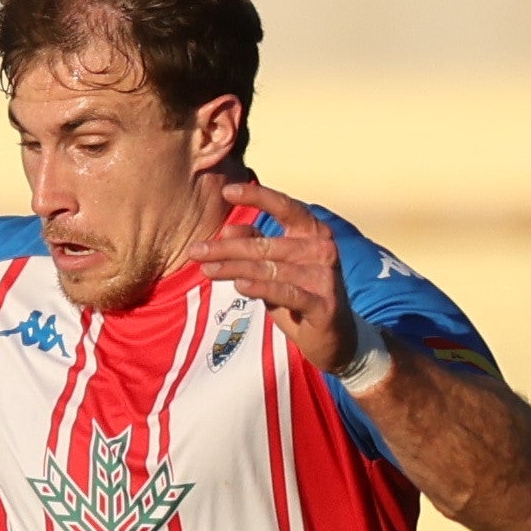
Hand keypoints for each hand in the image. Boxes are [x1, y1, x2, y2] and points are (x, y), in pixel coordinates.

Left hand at [189, 180, 358, 376]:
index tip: (226, 191)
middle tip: (195, 251)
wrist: (335, 339)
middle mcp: (322, 249)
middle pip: (266, 244)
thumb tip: (227, 229)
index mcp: (313, 232)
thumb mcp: (275, 269)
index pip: (285, 207)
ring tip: (207, 270)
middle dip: (227, 249)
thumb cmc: (301, 297)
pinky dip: (261, 288)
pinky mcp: (323, 305)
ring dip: (234, 270)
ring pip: (270, 269)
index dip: (257, 196)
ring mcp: (325, 277)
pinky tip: (240, 286)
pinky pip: (286, 292)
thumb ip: (257, 245)